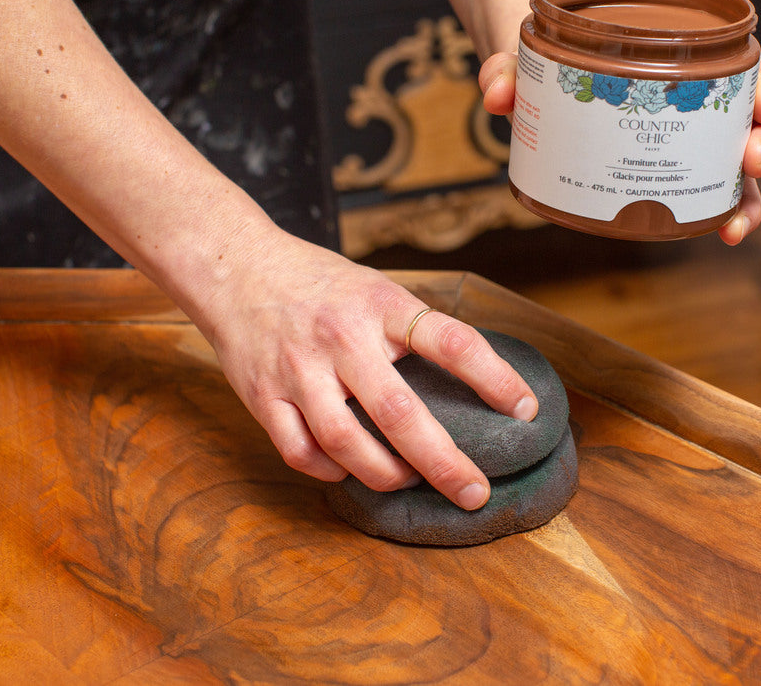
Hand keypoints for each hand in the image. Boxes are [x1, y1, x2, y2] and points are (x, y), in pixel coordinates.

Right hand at [199, 229, 537, 510]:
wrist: (235, 268)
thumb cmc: (318, 283)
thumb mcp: (375, 288)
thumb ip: (412, 329)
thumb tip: (472, 379)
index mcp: (381, 305)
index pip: (452, 341)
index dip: (494, 379)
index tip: (525, 409)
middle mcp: (343, 339)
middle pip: (401, 414)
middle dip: (445, 463)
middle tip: (474, 492)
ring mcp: (300, 371)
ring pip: (349, 445)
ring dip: (388, 475)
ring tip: (410, 481)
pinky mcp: (265, 397)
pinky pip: (302, 453)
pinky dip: (332, 471)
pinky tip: (350, 470)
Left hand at [479, 51, 760, 244]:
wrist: (535, 80)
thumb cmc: (546, 58)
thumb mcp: (526, 56)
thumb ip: (507, 70)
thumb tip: (495, 92)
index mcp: (672, 54)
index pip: (734, 59)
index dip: (758, 80)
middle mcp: (688, 96)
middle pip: (746, 116)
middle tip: (751, 158)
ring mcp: (679, 136)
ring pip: (734, 161)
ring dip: (750, 190)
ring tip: (738, 220)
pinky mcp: (663, 170)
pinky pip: (707, 191)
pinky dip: (724, 212)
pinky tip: (724, 232)